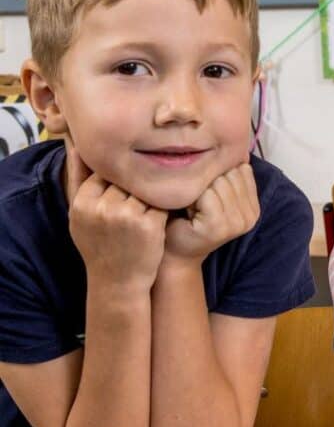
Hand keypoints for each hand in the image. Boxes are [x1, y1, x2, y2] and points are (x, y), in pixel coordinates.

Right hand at [66, 145, 166, 290]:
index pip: (106, 172)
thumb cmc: (98, 246)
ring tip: (151, 205)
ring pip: (146, 188)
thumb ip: (78, 179)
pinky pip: (161, 201)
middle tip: (142, 194)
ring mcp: (127, 216)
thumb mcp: (79, 215)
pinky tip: (164, 213)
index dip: (118, 180)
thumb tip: (76, 143)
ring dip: (151, 194)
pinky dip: (164, 205)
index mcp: (83, 203)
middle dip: (135, 185)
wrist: (117, 283)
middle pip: (127, 179)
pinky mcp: (150, 224)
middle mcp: (103, 208)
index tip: (124, 190)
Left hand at [164, 164, 259, 261]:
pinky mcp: (219, 226)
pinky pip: (207, 194)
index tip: (210, 195)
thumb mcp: (218, 194)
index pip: (242, 169)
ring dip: (200, 190)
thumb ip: (230, 174)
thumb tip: (237, 145)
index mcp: (255, 206)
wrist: (177, 252)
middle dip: (209, 182)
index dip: (220, 175)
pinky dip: (192, 199)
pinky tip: (190, 213)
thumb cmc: (191, 218)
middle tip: (200, 203)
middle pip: (230, 173)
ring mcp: (237, 223)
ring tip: (195, 207)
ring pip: (219, 182)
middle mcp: (252, 216)